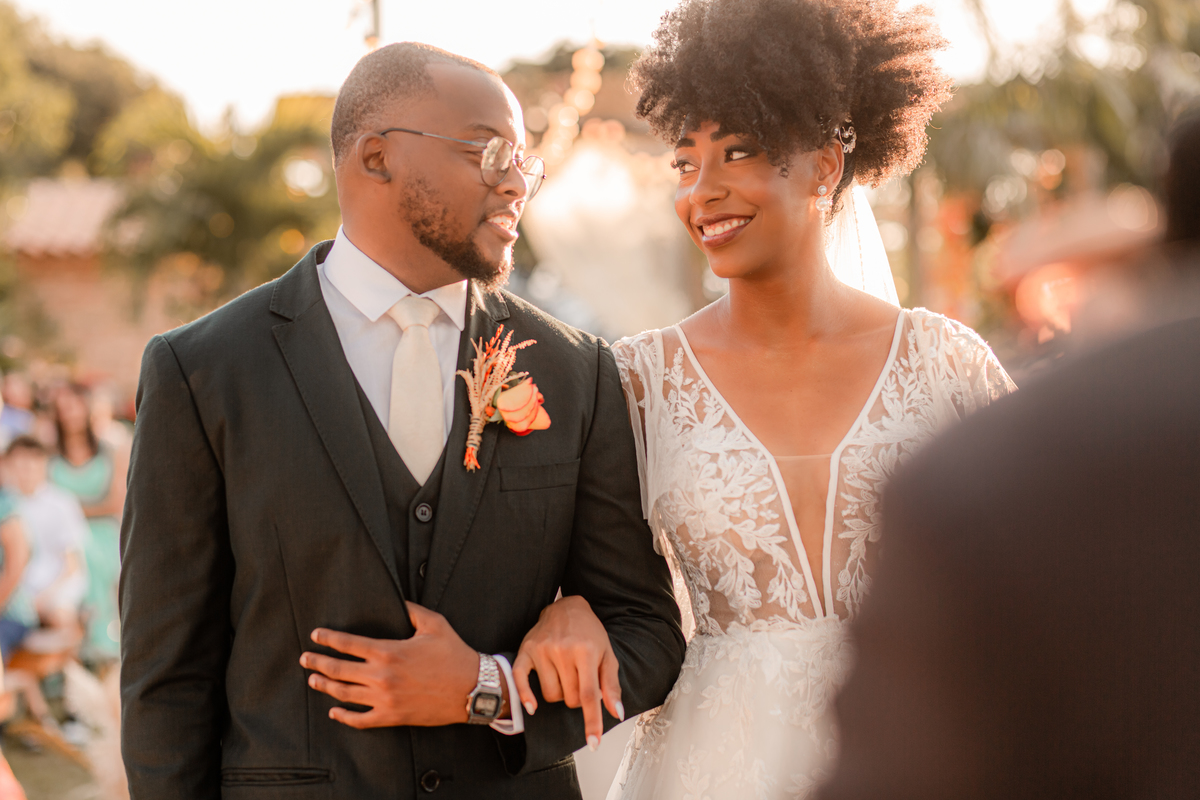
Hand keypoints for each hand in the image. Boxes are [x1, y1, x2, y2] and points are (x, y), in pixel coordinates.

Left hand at [300, 602, 478, 728]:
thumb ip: (411, 610)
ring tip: (314, 680)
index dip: (328, 639)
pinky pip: (360, 720)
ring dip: (325, 686)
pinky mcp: (392, 717)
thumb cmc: (454, 654)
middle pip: (338, 670)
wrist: (472, 689)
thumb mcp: (435, 624)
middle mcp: (381, 676)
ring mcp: (385, 699)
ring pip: (344, 694)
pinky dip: (344, 717)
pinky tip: (334, 712)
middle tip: (305, 659)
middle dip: (317, 663)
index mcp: (389, 651)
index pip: (348, 644)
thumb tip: (396, 601)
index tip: (316, 635)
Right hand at [512, 595, 622, 749]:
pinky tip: (533, 707)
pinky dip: (526, 697)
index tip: (594, 743)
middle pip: (569, 699)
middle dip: (577, 698)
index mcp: (586, 651)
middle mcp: (562, 650)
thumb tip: (616, 713)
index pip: (588, 695)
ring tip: (564, 676)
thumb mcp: (607, 654)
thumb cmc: (589, 632)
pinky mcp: (525, 650)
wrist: (566, 607)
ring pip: (550, 696)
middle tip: (580, 681)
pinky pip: (520, 681)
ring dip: (560, 693)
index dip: (592, 721)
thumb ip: (611, 685)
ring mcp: (541, 650)